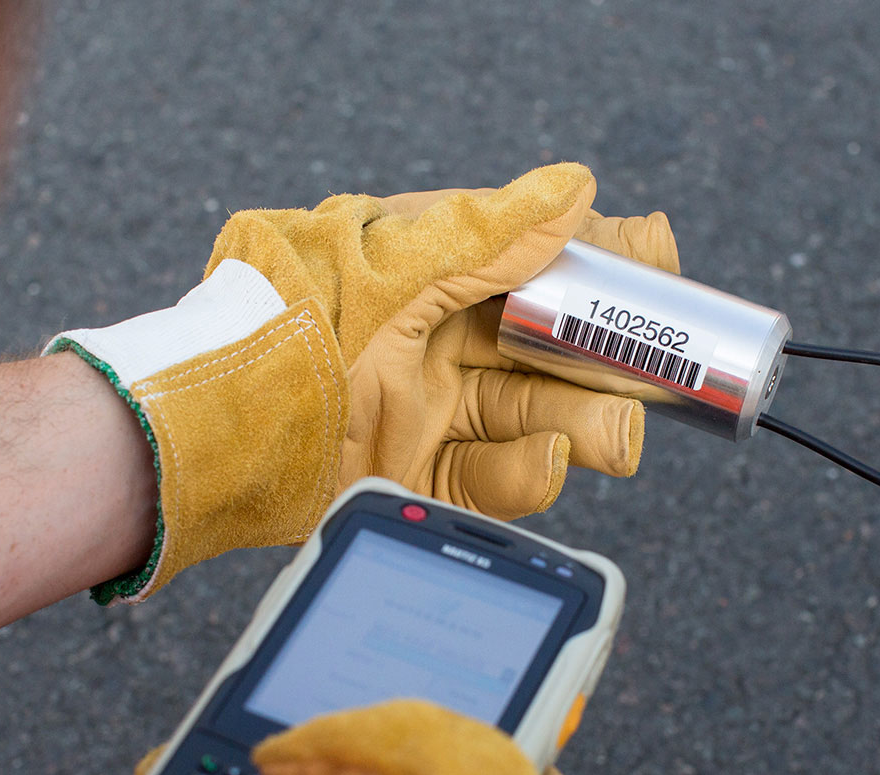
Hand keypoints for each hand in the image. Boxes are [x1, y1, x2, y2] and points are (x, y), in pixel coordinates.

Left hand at [48, 165, 676, 602]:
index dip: (606, 270)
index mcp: (436, 269)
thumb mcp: (397, 261)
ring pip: (534, 419)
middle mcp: (437, 338)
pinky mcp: (413, 476)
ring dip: (580, 425)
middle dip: (611, 367)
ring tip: (610, 437)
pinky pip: (490, 481)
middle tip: (666, 382)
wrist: (214, 422)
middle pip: (552, 353)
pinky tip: (542, 461)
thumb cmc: (294, 316)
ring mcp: (426, 411)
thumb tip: (578, 187)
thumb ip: (490, 230)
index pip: (543, 262)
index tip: (665, 275)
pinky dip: (524, 475)